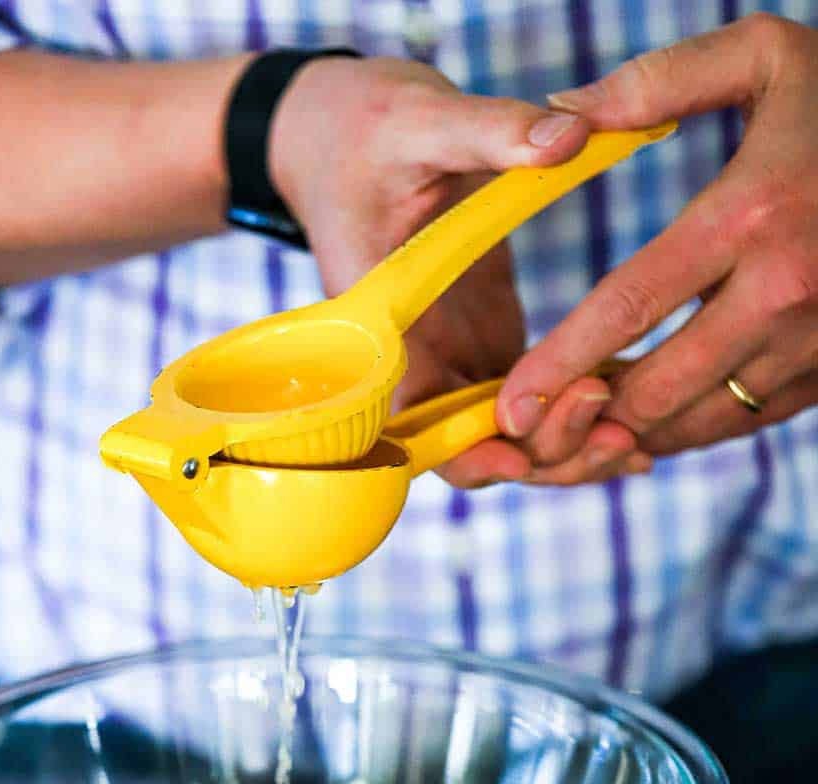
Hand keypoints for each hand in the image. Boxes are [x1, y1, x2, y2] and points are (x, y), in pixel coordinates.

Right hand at [270, 56, 642, 486]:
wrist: (352, 134)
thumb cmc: (366, 129)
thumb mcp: (420, 121)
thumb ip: (491, 130)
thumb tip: (570, 134)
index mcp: (384, 328)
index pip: (416, 424)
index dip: (466, 453)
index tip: (523, 457)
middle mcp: (418, 360)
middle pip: (475, 451)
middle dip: (542, 455)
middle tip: (616, 433)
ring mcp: (456, 359)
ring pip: (510, 438)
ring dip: (567, 448)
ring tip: (635, 442)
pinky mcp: (489, 345)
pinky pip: (533, 404)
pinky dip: (577, 417)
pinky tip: (633, 418)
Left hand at [496, 16, 817, 460]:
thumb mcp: (765, 57)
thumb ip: (659, 80)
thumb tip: (559, 115)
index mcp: (751, 216)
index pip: (630, 306)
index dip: (560, 362)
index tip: (509, 403)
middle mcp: (784, 292)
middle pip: (658, 388)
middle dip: (585, 417)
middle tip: (534, 423)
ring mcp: (811, 343)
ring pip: (696, 422)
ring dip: (631, 429)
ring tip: (579, 418)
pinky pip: (739, 424)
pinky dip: (685, 428)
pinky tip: (646, 413)